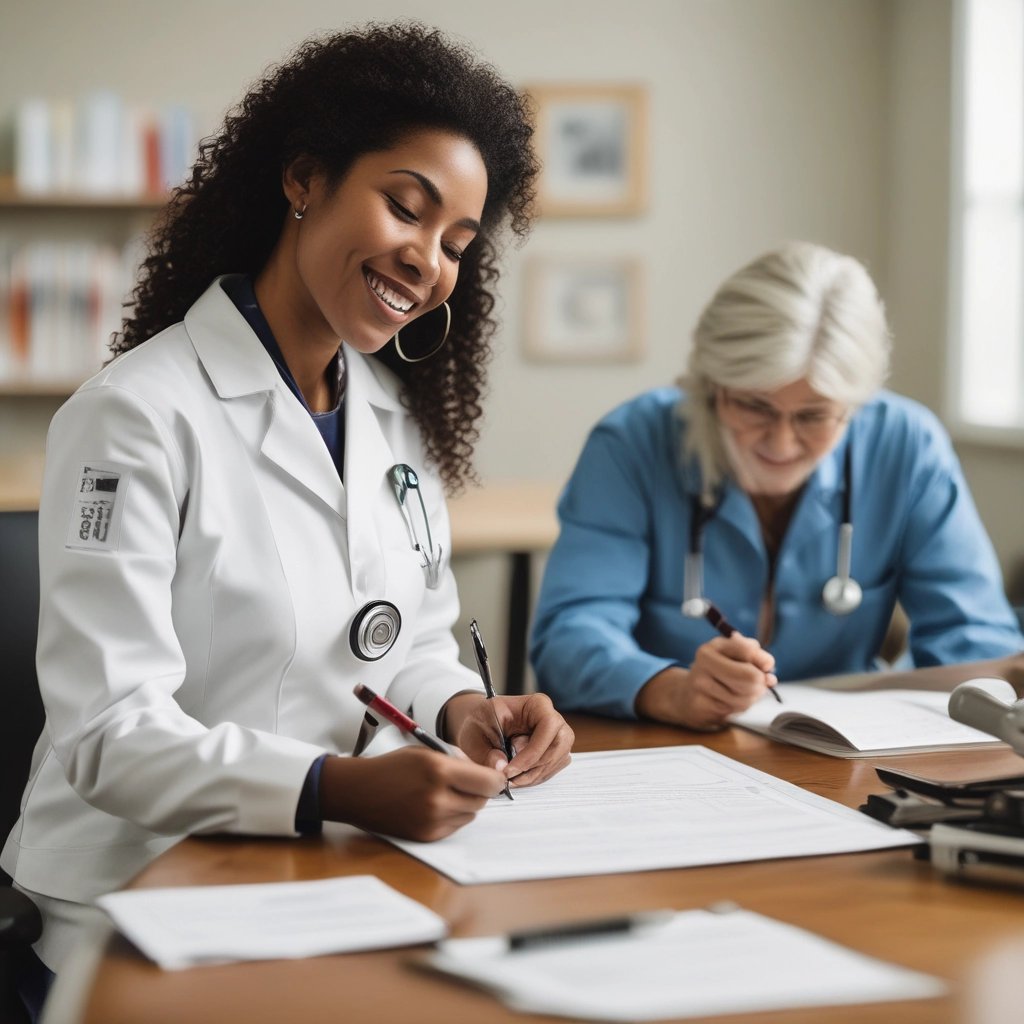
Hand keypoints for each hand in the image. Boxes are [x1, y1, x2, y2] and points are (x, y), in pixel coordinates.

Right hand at [318, 747, 504, 841]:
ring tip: (445, 792)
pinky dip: (453, 816)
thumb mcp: (428, 752)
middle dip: (480, 790)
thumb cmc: (393, 766)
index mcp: (439, 770)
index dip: (496, 779)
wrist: (359, 791)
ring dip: (466, 803)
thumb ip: (460, 761)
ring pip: (471, 814)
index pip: (488, 782)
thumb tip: (488, 774)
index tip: (496, 777)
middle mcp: (437, 797)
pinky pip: (456, 826)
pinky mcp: (426, 835)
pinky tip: (435, 805)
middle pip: (482, 800)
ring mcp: (432, 820)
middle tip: (468, 782)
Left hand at [442, 692, 573, 788]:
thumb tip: (500, 768)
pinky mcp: (555, 753)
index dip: (532, 751)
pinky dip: (534, 778)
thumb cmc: (482, 722)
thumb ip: (485, 752)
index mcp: (537, 705)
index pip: (548, 726)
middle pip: (558, 746)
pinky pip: (551, 770)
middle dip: (533, 767)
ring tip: (509, 779)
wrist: (483, 725)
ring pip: (556, 761)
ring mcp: (557, 737)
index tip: (510, 769)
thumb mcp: (475, 733)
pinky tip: (517, 777)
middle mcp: (553, 719)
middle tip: (510, 778)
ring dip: (532, 776)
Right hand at [635, 634, 776, 729]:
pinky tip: (729, 703)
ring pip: (744, 698)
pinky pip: (733, 711)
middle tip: (759, 685)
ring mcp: (700, 685)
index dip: (765, 661)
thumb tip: (769, 675)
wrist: (686, 696)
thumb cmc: (717, 673)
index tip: (766, 667)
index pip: (749, 650)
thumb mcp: (733, 656)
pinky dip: (737, 709)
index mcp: (712, 647)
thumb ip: (754, 657)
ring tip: (741, 694)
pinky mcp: (700, 706)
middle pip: (750, 677)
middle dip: (760, 684)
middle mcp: (703, 663)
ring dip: (750, 699)